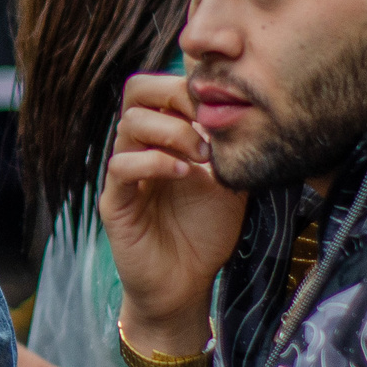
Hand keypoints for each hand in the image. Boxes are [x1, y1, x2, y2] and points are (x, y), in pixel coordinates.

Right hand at [99, 76, 245, 366]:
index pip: (161, 85)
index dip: (188, 82)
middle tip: (206, 120)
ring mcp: (124, 173)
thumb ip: (231, 146)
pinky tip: (184, 173)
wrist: (186, 284)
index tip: (223, 102)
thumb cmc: (207, 230)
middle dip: (174, 95)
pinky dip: (153, 163)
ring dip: (171, 132)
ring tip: (201, 155)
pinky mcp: (115, 202)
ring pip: (129, 124)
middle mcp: (138, 146)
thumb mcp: (230, 179)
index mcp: (163, 134)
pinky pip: (121, 167)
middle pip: (136, 90)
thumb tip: (250, 109)